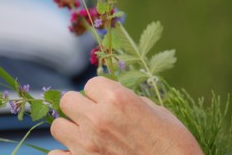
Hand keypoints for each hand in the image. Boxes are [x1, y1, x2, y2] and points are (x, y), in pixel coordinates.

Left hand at [49, 76, 202, 154]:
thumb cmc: (173, 144)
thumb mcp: (156, 112)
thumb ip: (129, 101)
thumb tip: (113, 98)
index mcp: (117, 99)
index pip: (90, 84)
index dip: (99, 92)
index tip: (105, 100)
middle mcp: (97, 119)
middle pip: (67, 100)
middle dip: (79, 105)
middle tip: (91, 115)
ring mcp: (86, 145)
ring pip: (58, 126)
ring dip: (70, 128)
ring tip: (85, 135)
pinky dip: (65, 153)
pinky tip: (80, 154)